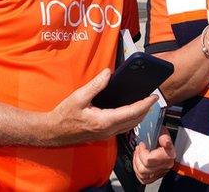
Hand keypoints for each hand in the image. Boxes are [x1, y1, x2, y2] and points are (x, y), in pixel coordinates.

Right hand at [42, 69, 156, 146]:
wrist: (53, 132)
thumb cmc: (64, 115)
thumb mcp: (78, 97)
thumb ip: (95, 85)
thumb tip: (108, 73)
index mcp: (104, 121)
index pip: (132, 112)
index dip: (145, 104)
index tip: (154, 96)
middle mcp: (108, 130)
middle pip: (134, 120)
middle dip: (146, 109)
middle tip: (153, 98)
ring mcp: (106, 134)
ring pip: (130, 126)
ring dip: (140, 115)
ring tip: (145, 103)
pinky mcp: (103, 134)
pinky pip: (123, 127)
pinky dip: (131, 119)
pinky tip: (130, 111)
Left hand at [134, 130, 175, 183]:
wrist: (166, 144)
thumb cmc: (163, 138)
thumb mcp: (163, 133)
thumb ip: (164, 137)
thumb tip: (166, 142)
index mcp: (168, 156)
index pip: (148, 160)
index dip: (141, 152)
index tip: (142, 144)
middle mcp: (165, 166)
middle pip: (143, 169)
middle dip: (137, 157)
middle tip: (138, 149)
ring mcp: (160, 172)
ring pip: (142, 175)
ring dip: (136, 164)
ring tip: (137, 155)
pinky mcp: (156, 176)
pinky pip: (143, 179)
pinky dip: (138, 172)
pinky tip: (138, 163)